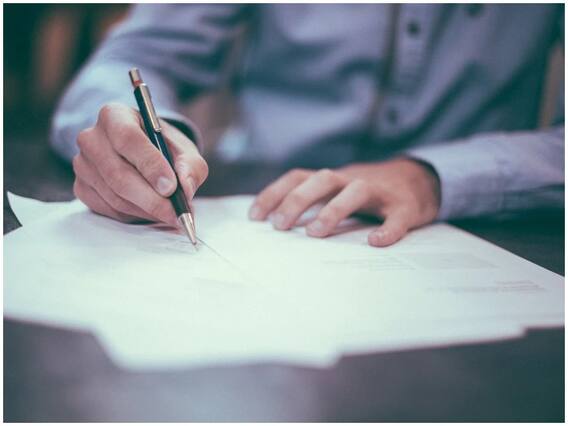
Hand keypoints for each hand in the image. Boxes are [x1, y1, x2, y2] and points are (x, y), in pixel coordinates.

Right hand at [72, 102, 207, 224]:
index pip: (128, 138)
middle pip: (118, 174)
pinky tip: (151, 211)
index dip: (150, 165)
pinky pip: (109, 209)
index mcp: (115, 116)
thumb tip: (185, 188)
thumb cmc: (163, 148)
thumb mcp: (184, 150)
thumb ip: (190, 166)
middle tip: (176, 213)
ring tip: (170, 213)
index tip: (171, 187)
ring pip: (115, 196)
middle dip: (152, 199)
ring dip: (147, 210)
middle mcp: (92, 138)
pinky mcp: (81, 187)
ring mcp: (82, 164)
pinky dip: (134, 215)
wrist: (144, 155)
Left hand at [249, 158, 440, 246]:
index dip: (275, 193)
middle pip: (322, 180)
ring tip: (315, 233)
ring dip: (333, 210)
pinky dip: (387, 229)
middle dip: (297, 200)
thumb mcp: (338, 191)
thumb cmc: (368, 193)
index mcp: (333, 179)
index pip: (298, 177)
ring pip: (355, 191)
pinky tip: (376, 242)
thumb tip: (276, 225)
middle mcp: (352, 180)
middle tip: (279, 226)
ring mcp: (380, 192)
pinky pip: (396, 217)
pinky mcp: (405, 207)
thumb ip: (314, 202)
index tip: (254, 216)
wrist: (419, 180)